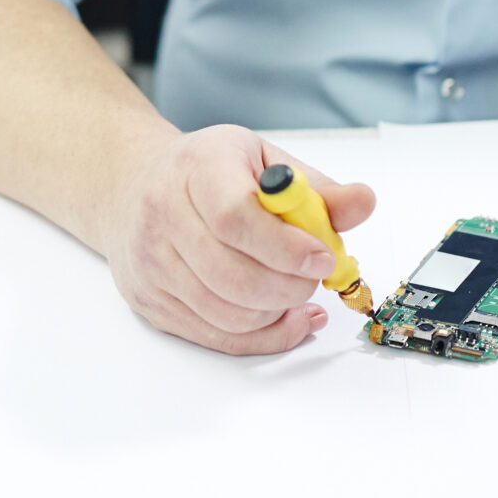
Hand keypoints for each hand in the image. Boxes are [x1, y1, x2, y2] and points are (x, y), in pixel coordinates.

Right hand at [94, 124, 375, 354]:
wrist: (134, 186)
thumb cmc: (209, 172)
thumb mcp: (263, 160)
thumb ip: (316, 189)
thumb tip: (363, 203)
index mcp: (195, 167)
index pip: (234, 217)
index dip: (285, 247)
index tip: (322, 258)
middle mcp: (160, 213)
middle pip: (231, 275)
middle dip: (289, 287)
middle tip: (314, 278)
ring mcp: (149, 262)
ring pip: (225, 313)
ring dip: (276, 312)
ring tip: (296, 292)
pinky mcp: (148, 300)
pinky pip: (214, 336)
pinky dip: (262, 335)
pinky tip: (286, 317)